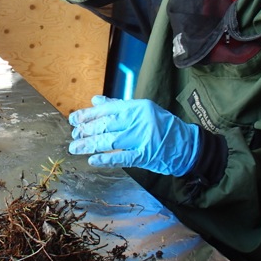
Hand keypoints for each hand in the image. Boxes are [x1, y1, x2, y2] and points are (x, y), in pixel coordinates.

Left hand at [68, 96, 199, 176]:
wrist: (187, 144)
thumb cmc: (162, 126)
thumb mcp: (142, 109)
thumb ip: (117, 106)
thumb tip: (95, 100)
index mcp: (136, 107)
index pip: (107, 109)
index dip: (88, 115)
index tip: (73, 119)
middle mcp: (139, 120)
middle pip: (106, 125)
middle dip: (86, 130)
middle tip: (73, 135)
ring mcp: (142, 138)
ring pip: (110, 141)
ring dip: (90, 144)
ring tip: (75, 147)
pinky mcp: (146, 155)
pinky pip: (122, 157)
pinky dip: (106, 159)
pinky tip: (92, 160)